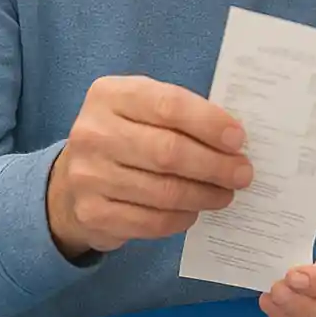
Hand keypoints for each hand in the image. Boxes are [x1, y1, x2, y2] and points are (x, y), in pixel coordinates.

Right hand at [47, 76, 252, 258]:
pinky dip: (180, 218)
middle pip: (168, 152)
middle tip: (242, 173)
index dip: (209, 123)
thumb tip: (234, 138)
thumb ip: (181, 114)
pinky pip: (150, 221)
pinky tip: (194, 210)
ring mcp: (88, 176)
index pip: (169, 105)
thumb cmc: (127, 134)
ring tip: (225, 193)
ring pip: (163, 191)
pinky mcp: (91, 213)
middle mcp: (93, 133)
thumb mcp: (144, 108)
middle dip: (215, 165)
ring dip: (204, 194)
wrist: (72, 179)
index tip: (239, 139)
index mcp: (111, 95)